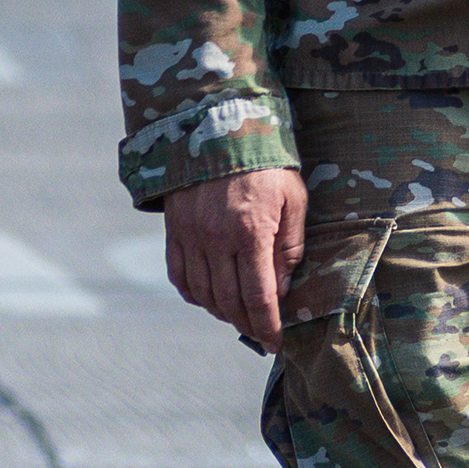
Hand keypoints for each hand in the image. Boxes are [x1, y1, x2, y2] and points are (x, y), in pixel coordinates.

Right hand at [163, 166, 307, 350]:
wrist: (220, 124)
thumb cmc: (266, 163)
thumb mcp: (293, 199)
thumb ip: (289, 247)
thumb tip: (281, 289)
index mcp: (250, 232)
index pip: (258, 296)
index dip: (267, 325)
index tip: (274, 343)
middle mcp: (216, 238)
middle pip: (228, 301)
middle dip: (246, 324)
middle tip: (260, 333)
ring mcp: (191, 235)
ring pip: (202, 293)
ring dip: (221, 312)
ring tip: (239, 316)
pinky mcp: (175, 229)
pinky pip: (179, 274)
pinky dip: (194, 294)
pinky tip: (209, 298)